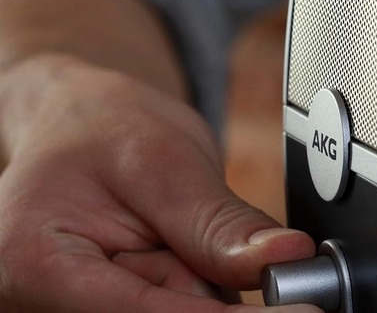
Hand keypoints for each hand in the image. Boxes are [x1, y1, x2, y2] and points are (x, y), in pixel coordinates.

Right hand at [0, 54, 321, 311]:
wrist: (80, 122)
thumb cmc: (102, 127)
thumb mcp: (164, 159)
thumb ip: (216, 222)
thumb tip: (283, 259)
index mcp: (36, 265)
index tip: (300, 310)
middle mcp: (47, 303)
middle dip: (218, 292)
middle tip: (243, 249)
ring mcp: (82, 306)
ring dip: (209, 282)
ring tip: (184, 227)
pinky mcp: (116, 306)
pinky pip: (184, 309)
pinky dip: (204, 285)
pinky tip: (187, 250)